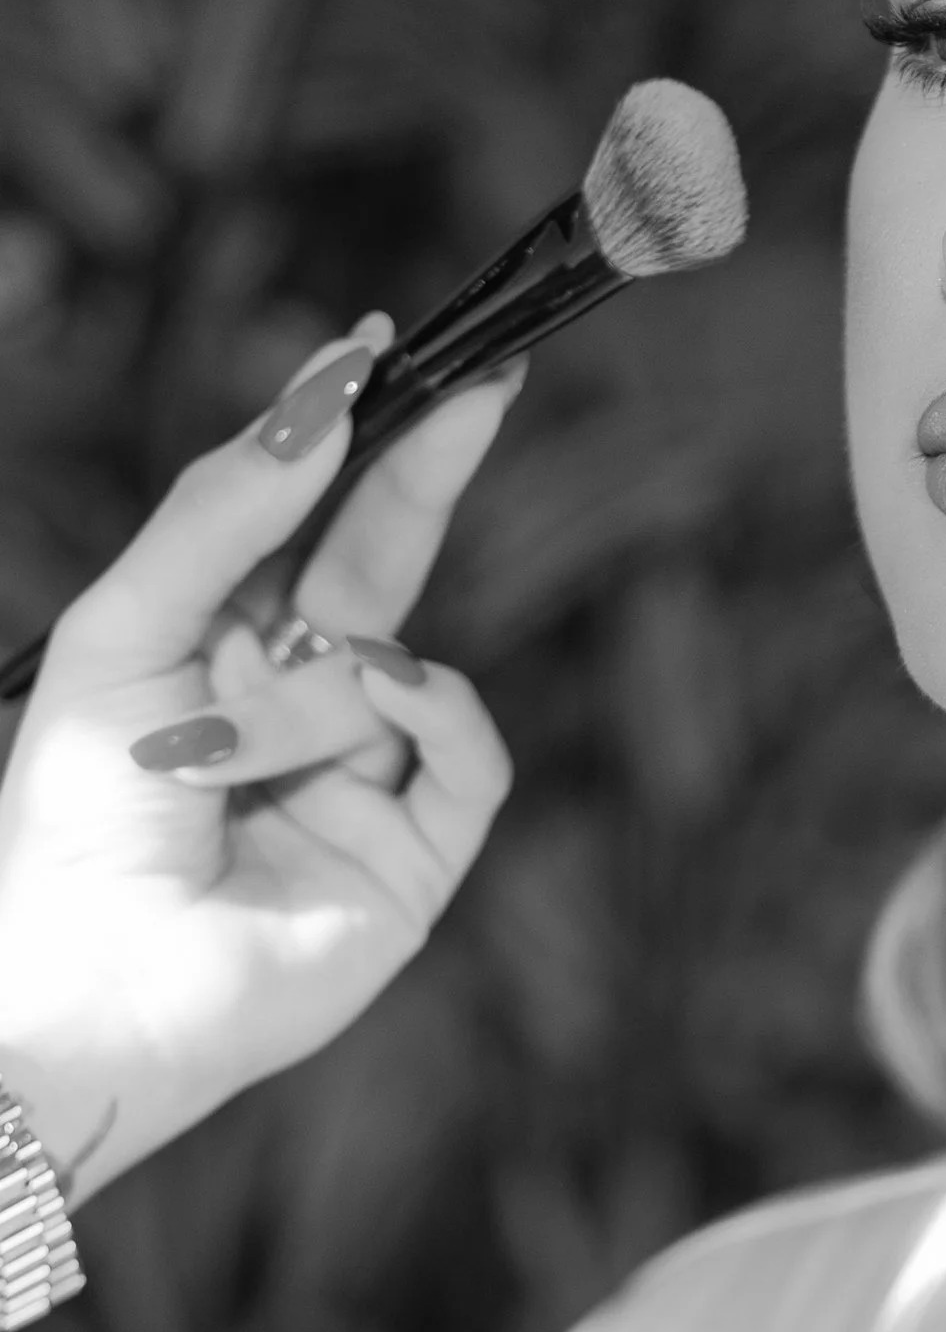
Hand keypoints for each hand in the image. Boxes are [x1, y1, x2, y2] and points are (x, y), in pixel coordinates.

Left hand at [0, 318, 521, 1203]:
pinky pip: (467, 752)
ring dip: (303, 696)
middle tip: (480, 382)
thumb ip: (220, 513)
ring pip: (395, 667)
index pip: (307, 522)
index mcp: (222, 645)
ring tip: (214, 759)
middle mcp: (303, 704)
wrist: (91, 981)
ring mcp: (370, 780)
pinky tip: (382, 701)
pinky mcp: (421, 857)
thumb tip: (321, 410)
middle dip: (426, 470)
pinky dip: (432, 712)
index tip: (382, 350)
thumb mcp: (128, 627)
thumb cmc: (79, 815)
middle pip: (385, 560)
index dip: (350, 440)